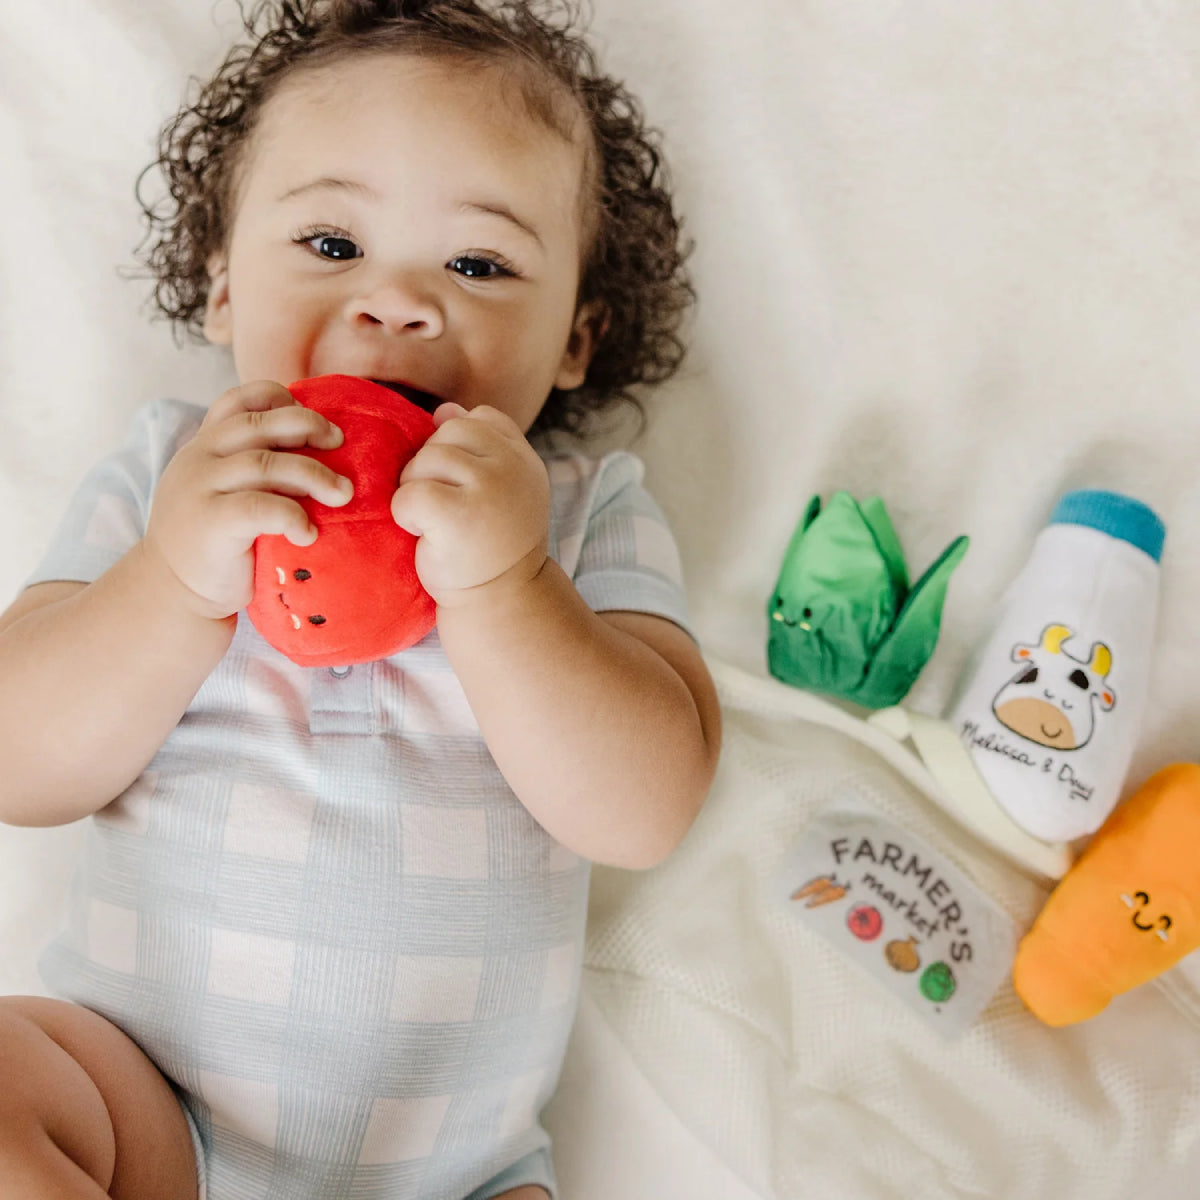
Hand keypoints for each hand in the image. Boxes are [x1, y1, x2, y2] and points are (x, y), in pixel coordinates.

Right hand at [143, 381, 352, 618]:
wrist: (171, 593)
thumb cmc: (215, 543)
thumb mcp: (226, 492)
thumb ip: (253, 467)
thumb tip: (320, 450)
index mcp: (205, 445)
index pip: (239, 399)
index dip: (279, 397)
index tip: (314, 417)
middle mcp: (199, 458)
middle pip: (260, 424)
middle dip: (309, 427)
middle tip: (341, 443)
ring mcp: (200, 488)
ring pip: (266, 464)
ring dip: (314, 475)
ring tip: (342, 494)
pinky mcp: (210, 523)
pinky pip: (261, 508)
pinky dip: (293, 516)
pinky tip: (308, 533)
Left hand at [391, 404, 549, 606]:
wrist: (500, 602)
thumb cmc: (490, 546)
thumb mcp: (497, 489)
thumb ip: (480, 446)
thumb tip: (444, 408)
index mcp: (525, 458)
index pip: (481, 418)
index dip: (459, 448)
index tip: (465, 490)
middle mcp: (514, 467)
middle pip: (448, 433)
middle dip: (433, 467)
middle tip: (446, 509)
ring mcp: (490, 487)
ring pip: (425, 459)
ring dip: (416, 489)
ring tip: (435, 523)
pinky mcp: (459, 514)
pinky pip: (410, 492)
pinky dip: (406, 515)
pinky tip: (424, 534)